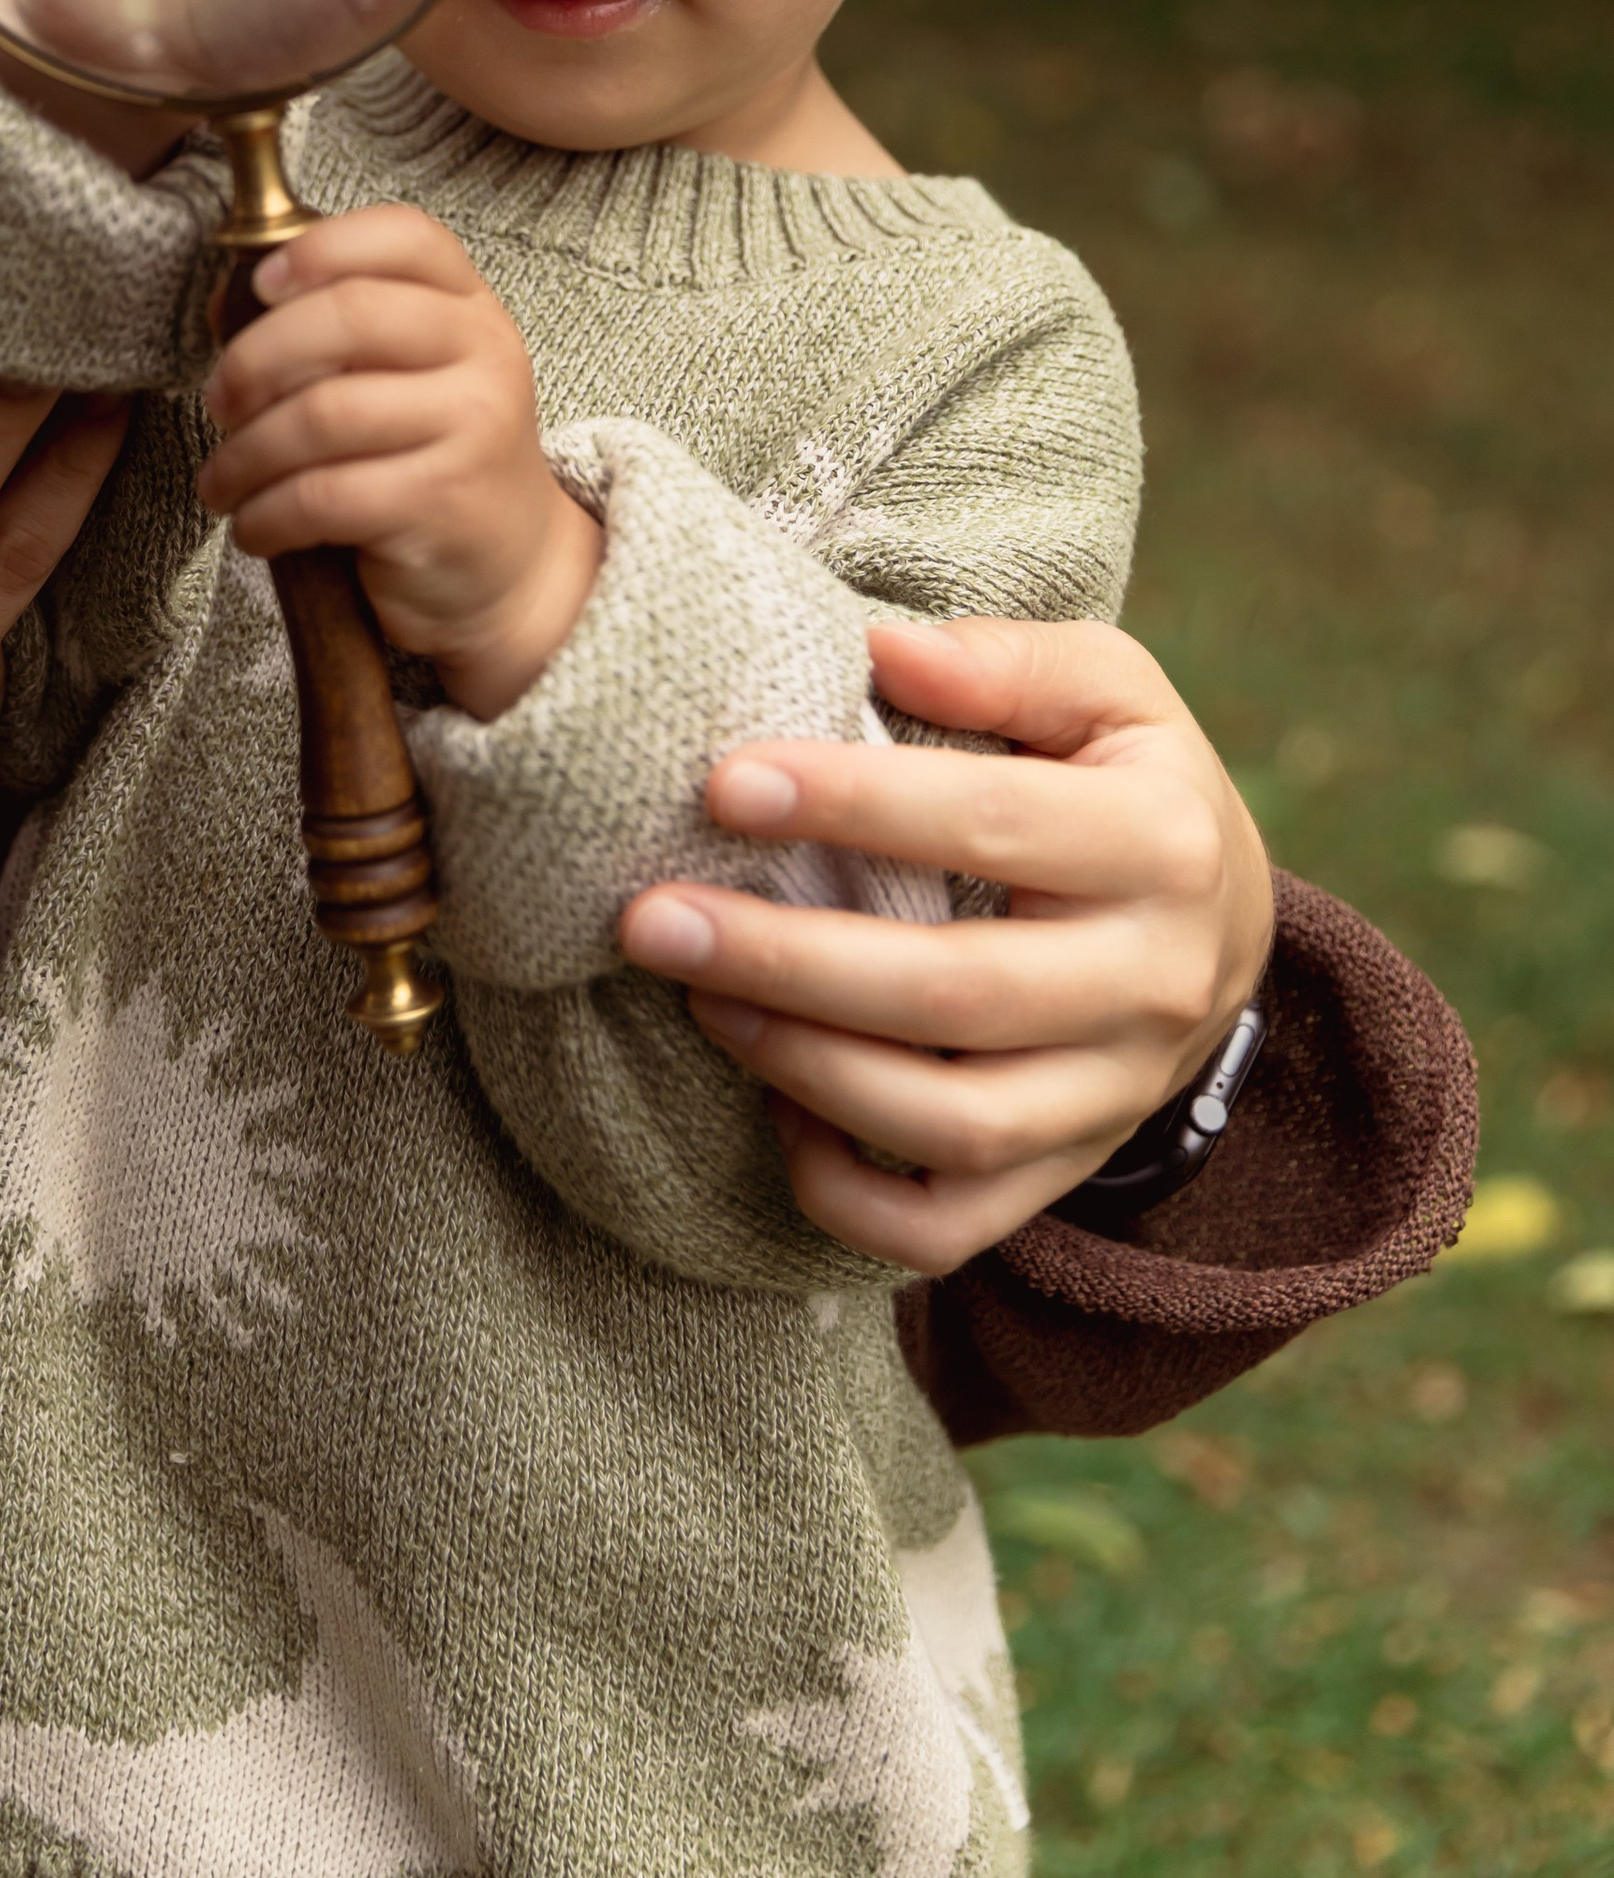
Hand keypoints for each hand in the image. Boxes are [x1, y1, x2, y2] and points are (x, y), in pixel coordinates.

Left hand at [197, 205, 602, 721]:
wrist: (512, 567)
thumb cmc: (432, 458)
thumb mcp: (403, 376)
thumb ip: (329, 329)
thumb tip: (226, 304)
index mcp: (470, 306)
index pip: (404, 236)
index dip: (321, 247)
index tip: (259, 284)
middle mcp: (484, 353)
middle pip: (349, 315)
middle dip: (256, 359)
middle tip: (220, 403)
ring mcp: (473, 426)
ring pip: (322, 414)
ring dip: (246, 454)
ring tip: (223, 481)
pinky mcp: (444, 501)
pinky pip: (323, 495)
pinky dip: (267, 515)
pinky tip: (256, 526)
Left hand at [618, 617, 1274, 1272]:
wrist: (1221, 920)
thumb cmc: (1125, 775)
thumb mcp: (1106, 687)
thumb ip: (1005, 662)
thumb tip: (887, 650)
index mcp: (1163, 843)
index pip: (995, 827)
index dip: (854, 805)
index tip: (725, 783)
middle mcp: (1152, 983)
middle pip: (959, 995)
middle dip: (791, 960)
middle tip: (655, 918)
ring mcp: (1113, 1095)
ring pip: (952, 1126)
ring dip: (805, 1069)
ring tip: (700, 997)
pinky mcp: (1066, 1169)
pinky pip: (948, 1227)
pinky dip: (848, 1198)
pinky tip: (772, 1113)